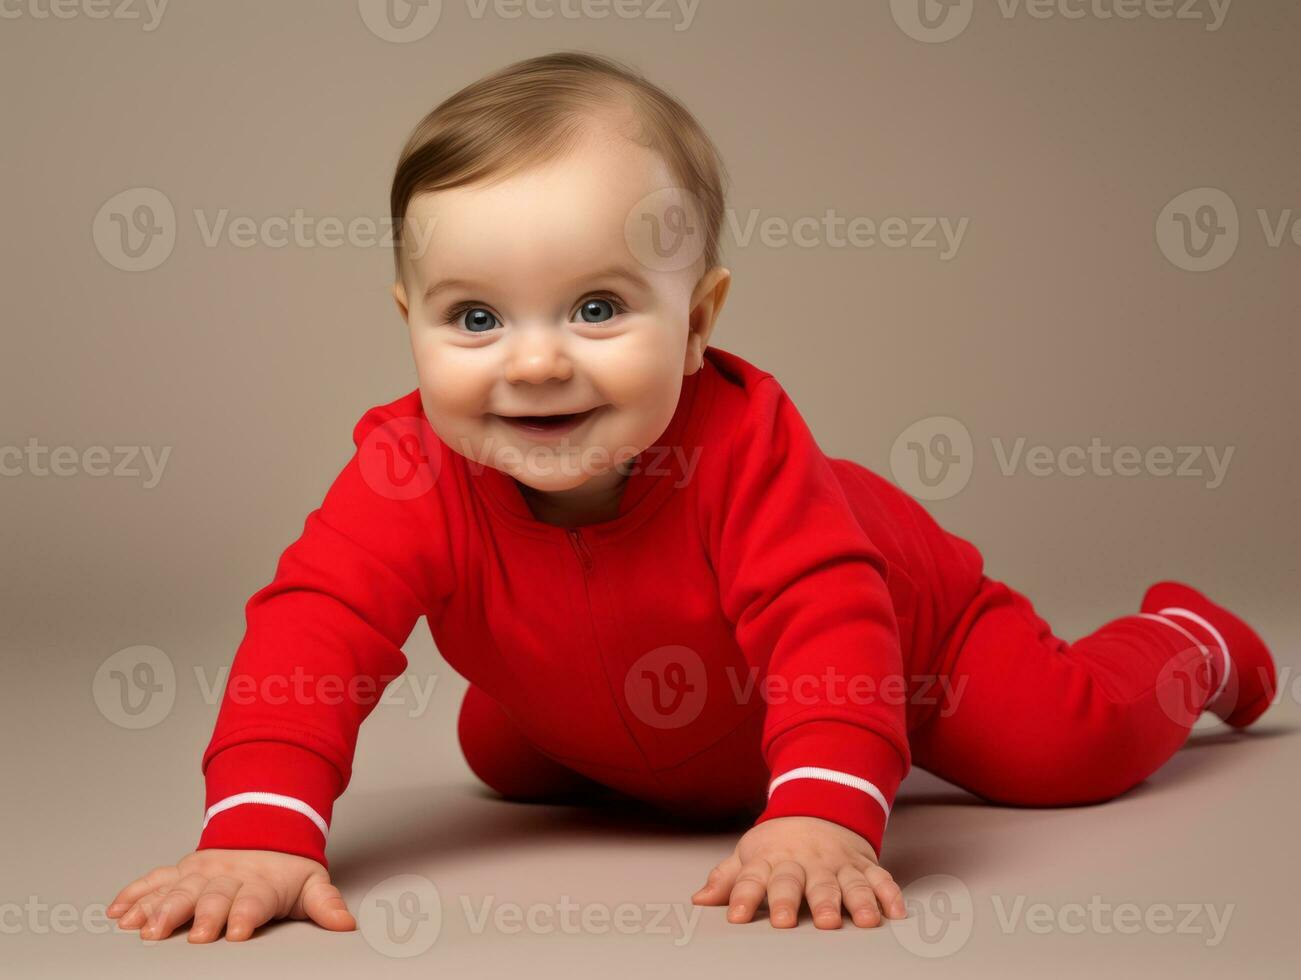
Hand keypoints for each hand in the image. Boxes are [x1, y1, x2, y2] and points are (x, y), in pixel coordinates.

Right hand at [107, 849, 354, 941]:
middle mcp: (228, 876)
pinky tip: (119, 912)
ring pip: (178, 889)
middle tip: (190, 935)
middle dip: (200, 915)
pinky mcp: (181, 871)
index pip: (254, 900)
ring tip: (146, 929)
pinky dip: (135, 895)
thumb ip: (325, 905)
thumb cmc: (286, 871)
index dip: (246, 914)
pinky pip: (154, 881)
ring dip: (160, 909)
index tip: (237, 931)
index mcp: (261, 882)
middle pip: (212, 896)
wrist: (265, 830)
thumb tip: (346, 924)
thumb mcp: (311, 884)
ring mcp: (201, 872)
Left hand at [691, 816, 906, 928]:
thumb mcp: (749, 853)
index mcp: (772, 860)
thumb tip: (699, 899)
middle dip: (801, 902)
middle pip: (803, 883)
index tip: (736, 917)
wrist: (818, 805)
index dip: (744, 897)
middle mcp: (806, 862)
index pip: (754, 878)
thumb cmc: (779, 842)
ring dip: (855, 902)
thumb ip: (727, 878)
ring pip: (847, 883)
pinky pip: (880, 878)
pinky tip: (895, 912)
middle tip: (795, 922)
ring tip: (862, 921)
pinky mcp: (863, 864)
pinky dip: (889, 894)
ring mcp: (837, 863)